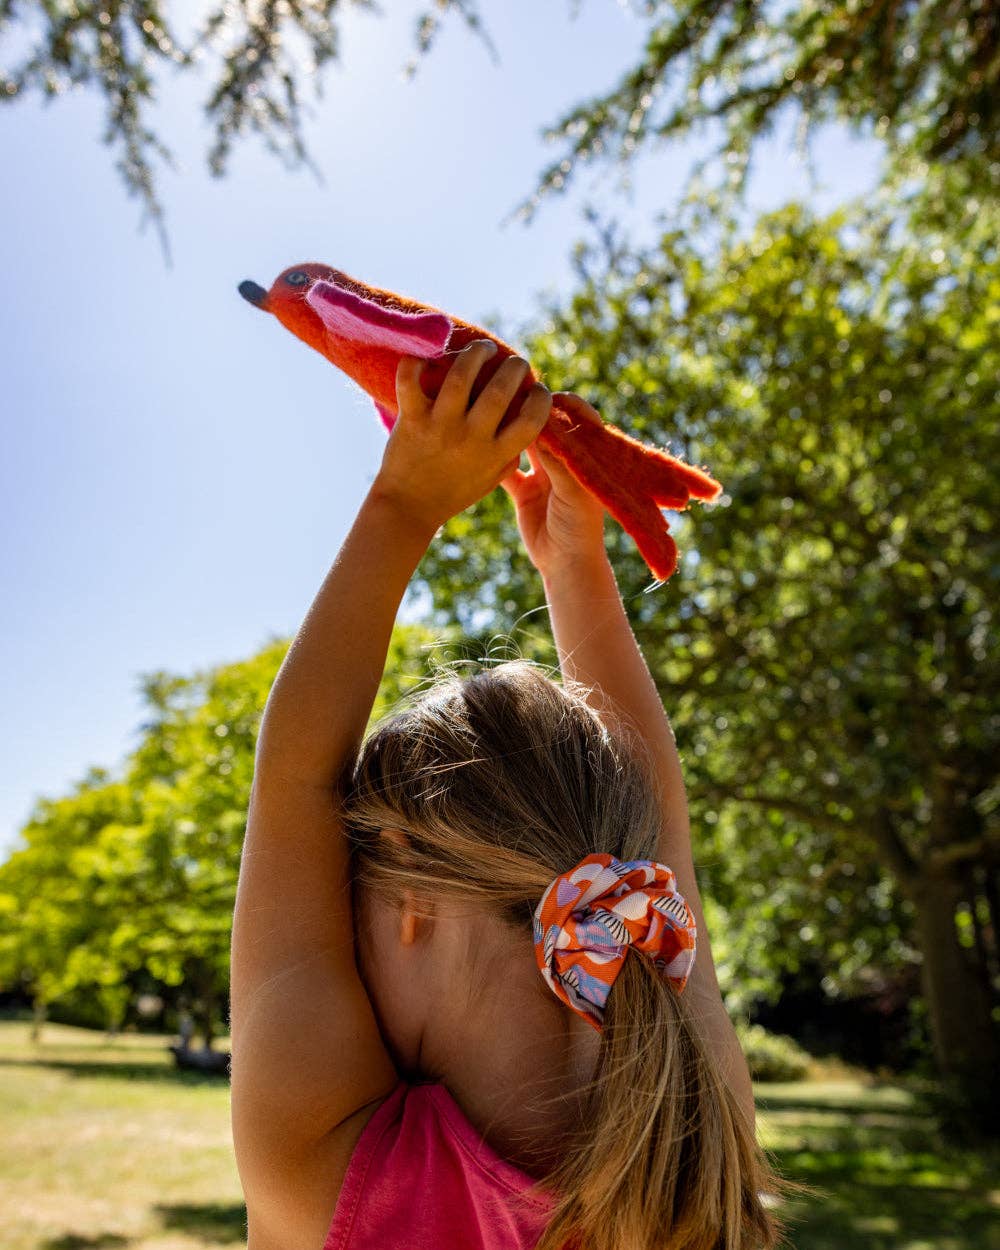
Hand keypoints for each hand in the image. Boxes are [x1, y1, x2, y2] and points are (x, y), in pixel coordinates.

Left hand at [372, 340, 551, 531]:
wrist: (408, 508)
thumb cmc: (454, 491)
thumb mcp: (492, 478)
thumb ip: (512, 452)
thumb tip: (530, 419)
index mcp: (495, 454)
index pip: (531, 420)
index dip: (540, 398)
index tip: (537, 388)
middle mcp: (471, 438)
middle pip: (500, 389)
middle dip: (513, 366)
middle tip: (513, 361)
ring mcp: (440, 426)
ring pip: (460, 375)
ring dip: (475, 353)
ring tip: (482, 348)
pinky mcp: (412, 419)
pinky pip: (410, 380)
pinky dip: (415, 362)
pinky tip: (427, 357)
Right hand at [499, 391, 606, 577]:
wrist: (566, 565)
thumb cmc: (580, 527)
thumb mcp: (573, 490)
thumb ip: (558, 459)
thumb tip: (540, 424)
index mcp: (584, 457)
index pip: (577, 419)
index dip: (562, 403)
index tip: (542, 393)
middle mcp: (564, 461)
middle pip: (547, 426)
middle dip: (531, 408)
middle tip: (510, 392)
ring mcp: (543, 475)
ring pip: (524, 443)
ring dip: (510, 428)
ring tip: (491, 409)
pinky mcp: (523, 491)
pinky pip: (505, 470)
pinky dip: (493, 459)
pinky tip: (477, 443)